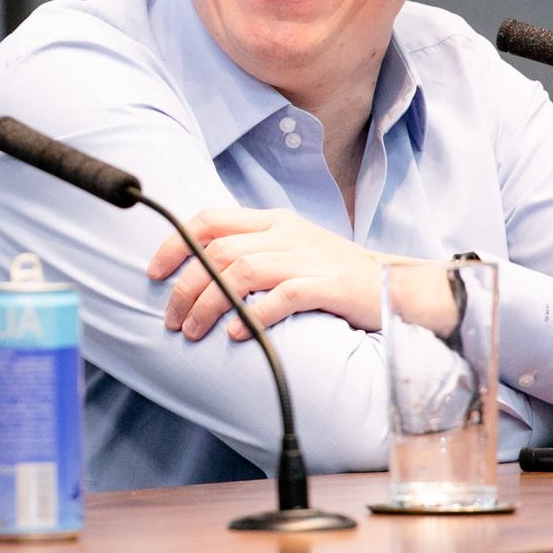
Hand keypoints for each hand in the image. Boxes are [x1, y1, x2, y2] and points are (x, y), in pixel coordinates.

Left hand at [147, 207, 403, 338]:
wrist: (398, 289)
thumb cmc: (337, 277)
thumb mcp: (292, 253)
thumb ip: (252, 254)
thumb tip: (200, 274)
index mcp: (273, 221)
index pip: (210, 219)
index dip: (175, 243)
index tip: (153, 272)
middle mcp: (286, 233)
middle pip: (218, 250)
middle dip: (185, 286)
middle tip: (171, 319)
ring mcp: (308, 257)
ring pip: (240, 271)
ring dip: (209, 304)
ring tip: (193, 331)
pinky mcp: (329, 284)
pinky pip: (282, 295)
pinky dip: (254, 314)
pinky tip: (238, 333)